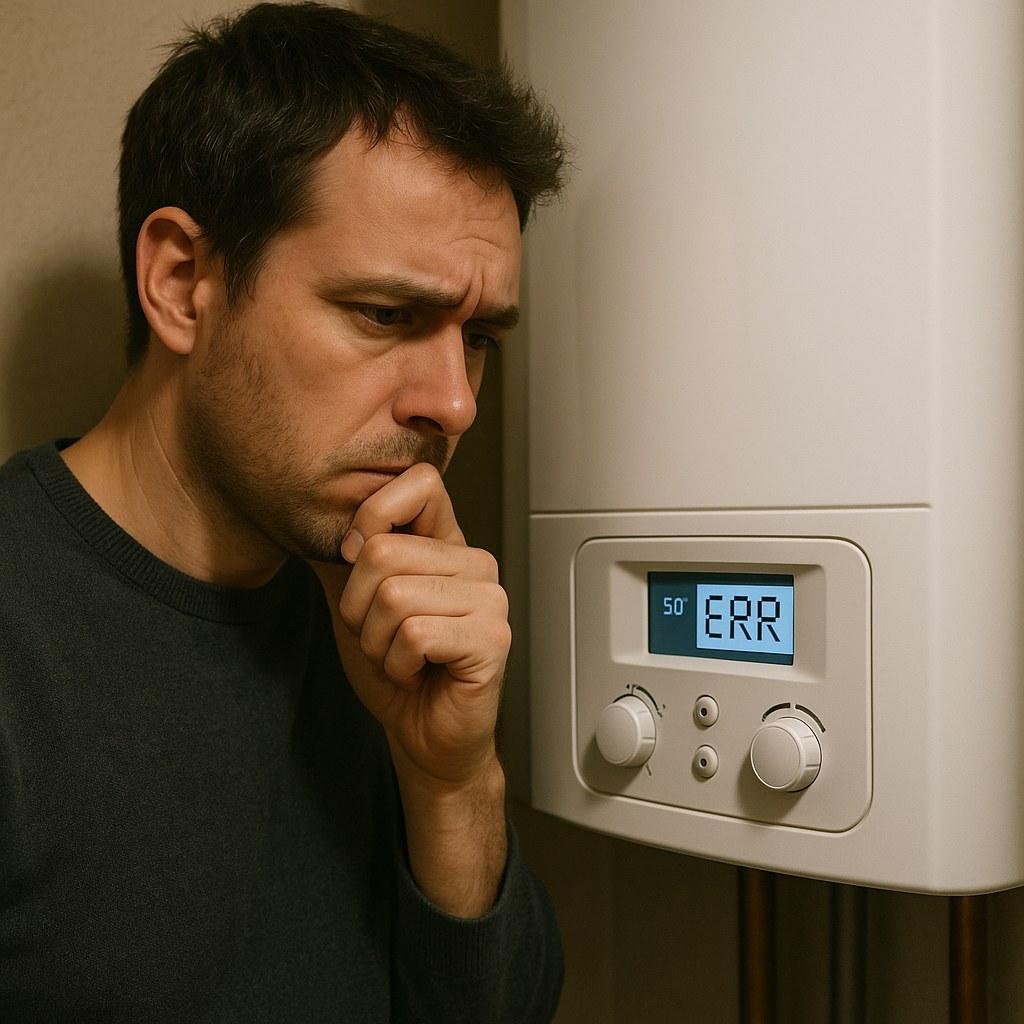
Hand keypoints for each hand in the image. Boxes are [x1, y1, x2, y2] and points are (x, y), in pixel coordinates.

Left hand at [312, 463, 510, 788]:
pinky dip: (397, 665)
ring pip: (393, 596)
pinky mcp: (493, 638)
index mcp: (447, 543)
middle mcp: (475, 563)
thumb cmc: (398, 670)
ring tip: (403, 657)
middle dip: (359, 609)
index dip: (372, 520)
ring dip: (377, 642)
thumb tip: (325, 520)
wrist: (423, 733)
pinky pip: (413, 636)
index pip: (420, 483)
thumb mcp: (355, 602)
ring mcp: (491, 599)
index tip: (360, 567)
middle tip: (385, 637)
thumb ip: (344, 556)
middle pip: (383, 551)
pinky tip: (419, 674)